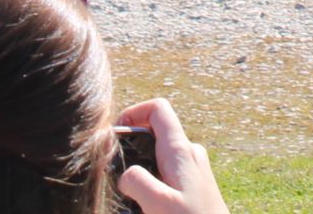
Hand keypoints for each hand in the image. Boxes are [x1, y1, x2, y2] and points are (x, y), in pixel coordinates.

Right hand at [115, 97, 228, 213]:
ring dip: (143, 169)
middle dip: (133, 148)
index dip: (134, 112)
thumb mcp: (159, 204)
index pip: (158, 109)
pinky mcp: (196, 186)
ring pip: (161, 157)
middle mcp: (190, 154)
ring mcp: (195, 170)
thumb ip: (138, 182)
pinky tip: (147, 205)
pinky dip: (154, 183)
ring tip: (130, 194)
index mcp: (181, 151)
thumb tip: (126, 174)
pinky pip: (169, 174)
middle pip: (156, 134)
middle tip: (116, 171)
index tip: (117, 135)